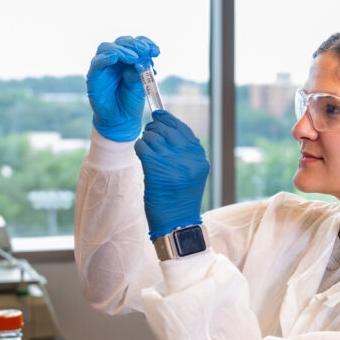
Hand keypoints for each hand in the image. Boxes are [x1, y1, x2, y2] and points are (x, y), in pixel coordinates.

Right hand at [86, 36, 159, 141]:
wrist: (121, 120)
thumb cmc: (131, 101)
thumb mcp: (140, 86)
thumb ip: (140, 72)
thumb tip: (142, 60)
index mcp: (129, 59)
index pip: (135, 44)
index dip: (145, 43)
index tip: (156, 51)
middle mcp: (115, 59)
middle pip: (122, 42)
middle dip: (134, 44)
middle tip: (145, 51)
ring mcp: (103, 65)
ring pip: (107, 47)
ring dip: (122, 50)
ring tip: (134, 58)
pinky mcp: (93, 75)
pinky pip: (97, 62)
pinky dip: (106, 57)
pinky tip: (115, 58)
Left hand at [135, 111, 209, 240]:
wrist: (177, 224)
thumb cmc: (181, 200)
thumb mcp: (192, 174)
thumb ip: (185, 153)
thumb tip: (167, 128)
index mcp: (199, 158)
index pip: (184, 130)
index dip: (169, 120)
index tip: (159, 115)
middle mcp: (188, 158)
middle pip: (168, 129)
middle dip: (155, 128)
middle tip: (150, 132)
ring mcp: (172, 162)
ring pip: (153, 136)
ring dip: (146, 139)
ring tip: (147, 149)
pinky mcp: (155, 168)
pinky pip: (142, 146)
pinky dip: (140, 147)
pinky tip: (142, 154)